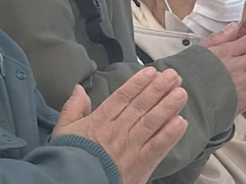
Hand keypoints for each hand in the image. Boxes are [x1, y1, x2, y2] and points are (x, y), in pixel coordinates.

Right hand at [53, 68, 187, 183]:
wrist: (76, 183)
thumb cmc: (70, 157)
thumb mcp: (64, 130)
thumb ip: (73, 108)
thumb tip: (78, 88)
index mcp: (101, 120)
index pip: (123, 97)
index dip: (138, 83)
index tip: (152, 71)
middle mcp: (118, 130)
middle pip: (142, 105)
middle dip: (158, 89)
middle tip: (173, 75)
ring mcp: (132, 147)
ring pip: (152, 122)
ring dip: (168, 106)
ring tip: (181, 93)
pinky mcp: (141, 164)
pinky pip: (158, 146)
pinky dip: (170, 134)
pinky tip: (181, 122)